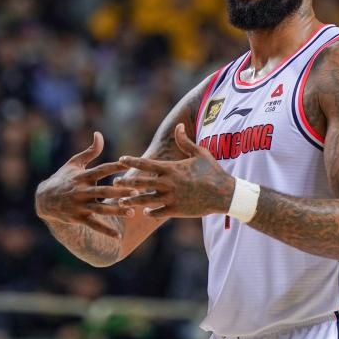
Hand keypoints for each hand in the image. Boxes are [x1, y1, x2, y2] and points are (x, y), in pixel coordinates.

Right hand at [35, 131, 135, 235]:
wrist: (44, 199)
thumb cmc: (63, 178)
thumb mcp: (74, 163)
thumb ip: (90, 151)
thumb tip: (99, 134)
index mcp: (82, 176)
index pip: (101, 170)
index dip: (114, 166)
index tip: (128, 163)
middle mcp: (81, 191)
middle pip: (103, 191)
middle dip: (119, 192)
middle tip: (136, 192)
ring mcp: (79, 205)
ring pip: (100, 209)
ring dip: (116, 211)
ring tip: (131, 212)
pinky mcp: (77, 218)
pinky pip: (94, 225)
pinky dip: (105, 231)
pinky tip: (118, 236)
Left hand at [115, 123, 233, 218]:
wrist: (224, 193)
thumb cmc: (213, 171)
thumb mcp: (200, 153)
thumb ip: (185, 141)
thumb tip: (178, 126)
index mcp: (171, 168)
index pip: (146, 164)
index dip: (132, 161)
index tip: (120, 159)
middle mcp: (168, 183)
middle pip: (141, 183)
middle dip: (126, 182)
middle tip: (114, 183)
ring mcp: (171, 198)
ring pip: (146, 200)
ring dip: (132, 200)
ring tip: (121, 202)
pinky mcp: (176, 210)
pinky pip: (158, 212)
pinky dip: (150, 212)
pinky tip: (144, 212)